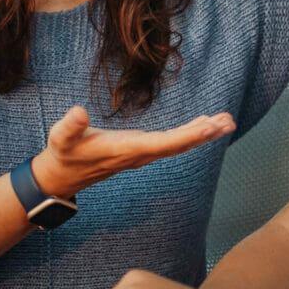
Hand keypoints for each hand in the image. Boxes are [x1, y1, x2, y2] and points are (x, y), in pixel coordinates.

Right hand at [32, 107, 234, 197]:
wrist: (62, 176)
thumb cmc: (63, 153)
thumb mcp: (60, 138)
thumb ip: (69, 126)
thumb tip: (78, 112)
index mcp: (125, 150)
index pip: (161, 144)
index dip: (185, 136)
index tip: (208, 128)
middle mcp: (139, 155)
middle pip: (178, 145)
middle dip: (203, 134)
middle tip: (228, 122)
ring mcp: (143, 154)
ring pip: (179, 144)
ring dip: (203, 133)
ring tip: (226, 122)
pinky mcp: (142, 150)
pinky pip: (173, 142)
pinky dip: (191, 133)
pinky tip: (206, 124)